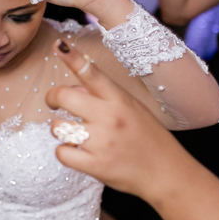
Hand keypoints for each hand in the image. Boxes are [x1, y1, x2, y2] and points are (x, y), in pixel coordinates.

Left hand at [46, 38, 189, 198]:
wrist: (166, 173)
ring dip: (60, 129)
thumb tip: (74, 89)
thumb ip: (105, 96)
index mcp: (119, 99)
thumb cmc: (150, 138)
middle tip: (55, 104)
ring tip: (74, 133)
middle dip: (52, 98)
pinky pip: (62, 152)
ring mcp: (100, 142)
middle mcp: (108, 117)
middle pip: (64, 96)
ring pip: (58, 127)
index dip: (72, 57)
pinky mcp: (94, 165)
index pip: (91, 73)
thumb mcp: (133, 108)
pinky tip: (77, 151)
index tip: (59, 46)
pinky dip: (65, 151)